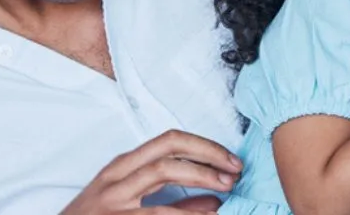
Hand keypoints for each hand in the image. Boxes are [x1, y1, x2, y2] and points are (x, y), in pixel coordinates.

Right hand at [61, 130, 242, 214]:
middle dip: (208, 156)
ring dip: (202, 177)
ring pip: (162, 173)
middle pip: (168, 152)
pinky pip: (158, 213)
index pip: (168, 141)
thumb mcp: (126, 205)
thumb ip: (173, 204)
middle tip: (236, 171)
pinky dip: (186, 212)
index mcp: (121, 169)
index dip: (205, 146)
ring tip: (227, 189)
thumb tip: (214, 202)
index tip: (230, 160)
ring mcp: (114, 200)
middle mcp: (116, 179)